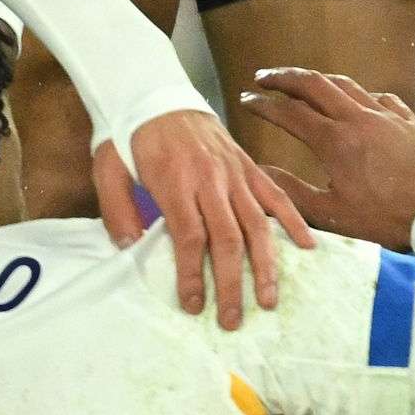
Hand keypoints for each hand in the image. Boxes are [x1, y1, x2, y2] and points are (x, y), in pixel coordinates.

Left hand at [93, 107, 307, 328]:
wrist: (157, 94)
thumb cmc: (131, 137)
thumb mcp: (108, 170)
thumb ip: (118, 211)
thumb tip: (130, 250)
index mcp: (175, 182)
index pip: (189, 237)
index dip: (193, 275)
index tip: (194, 305)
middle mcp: (210, 179)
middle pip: (227, 238)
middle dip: (232, 283)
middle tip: (234, 320)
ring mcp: (235, 173)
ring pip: (257, 224)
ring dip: (265, 265)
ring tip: (268, 299)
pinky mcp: (248, 166)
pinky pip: (276, 196)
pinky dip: (293, 221)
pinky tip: (306, 247)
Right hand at [241, 66, 414, 245]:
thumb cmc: (386, 221)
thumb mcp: (332, 214)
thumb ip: (292, 192)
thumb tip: (259, 171)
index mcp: (336, 141)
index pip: (290, 113)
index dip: (264, 105)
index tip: (246, 100)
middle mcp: (360, 119)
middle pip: (316, 85)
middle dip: (286, 77)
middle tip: (265, 76)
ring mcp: (388, 116)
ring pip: (348, 85)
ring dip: (321, 80)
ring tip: (305, 83)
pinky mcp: (411, 121)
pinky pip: (381, 98)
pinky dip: (361, 95)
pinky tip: (359, 101)